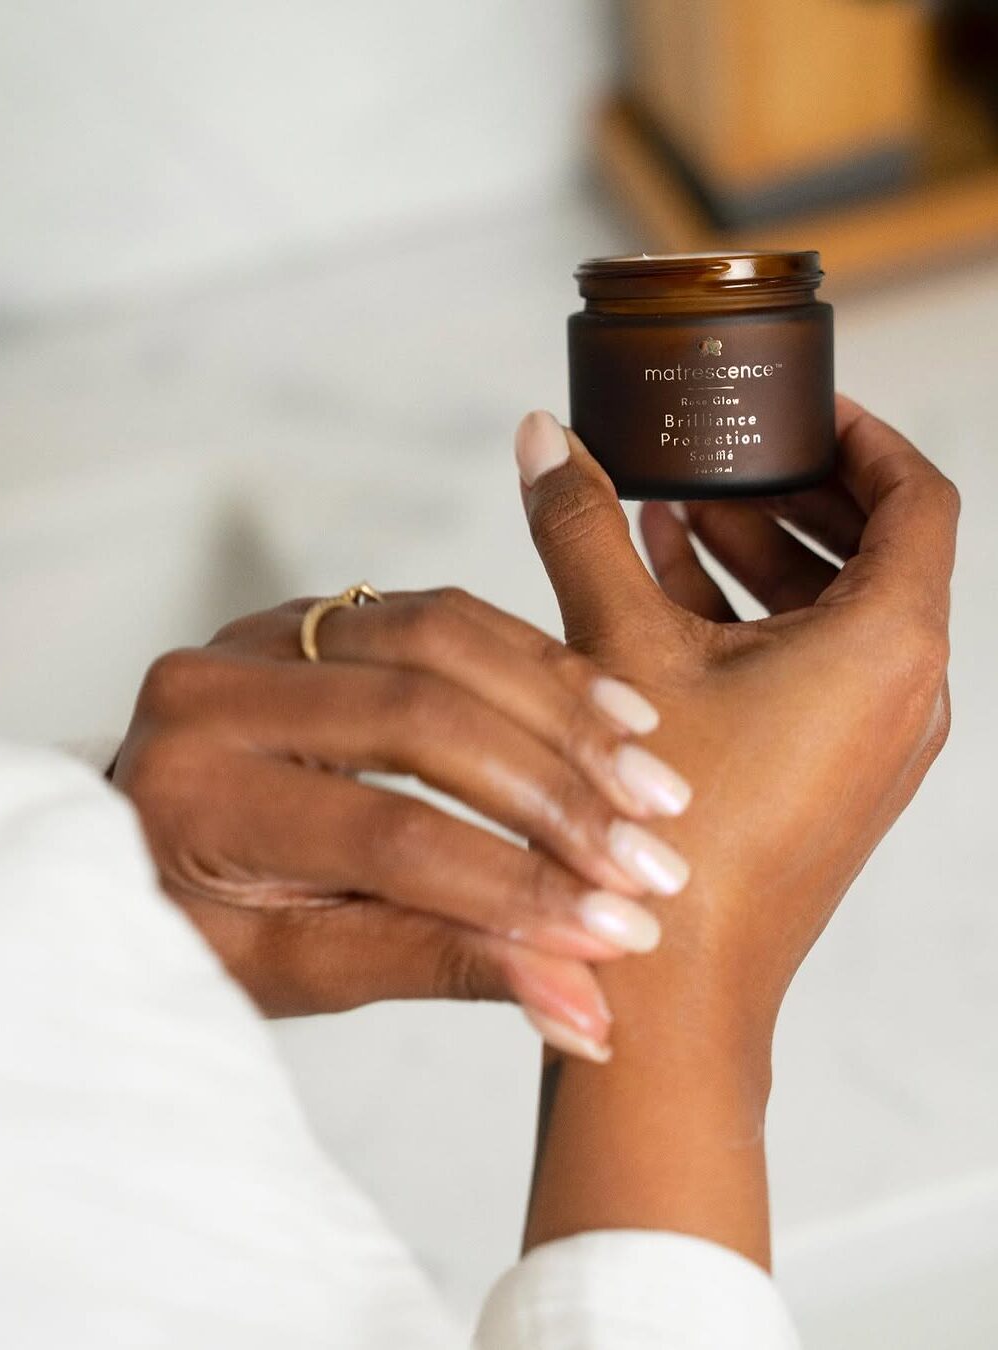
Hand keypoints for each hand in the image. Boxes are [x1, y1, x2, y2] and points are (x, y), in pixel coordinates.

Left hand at [112, 588, 691, 1057]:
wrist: (138, 844)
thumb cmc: (204, 925)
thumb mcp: (299, 969)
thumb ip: (438, 965)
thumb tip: (585, 1006)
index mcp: (196, 796)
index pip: (387, 835)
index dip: (514, 884)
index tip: (620, 930)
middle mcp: (215, 691)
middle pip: (422, 717)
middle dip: (556, 792)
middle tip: (653, 856)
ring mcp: (262, 633)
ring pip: (444, 640)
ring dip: (563, 711)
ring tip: (654, 779)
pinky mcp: (315, 612)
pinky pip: (442, 614)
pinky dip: (534, 660)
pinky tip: (610, 711)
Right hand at [515, 399, 956, 1259]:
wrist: (673, 989)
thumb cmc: (666, 830)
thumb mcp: (620, 648)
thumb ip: (584, 527)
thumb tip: (547, 440)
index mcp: (890, 646)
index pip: (916, 497)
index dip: (862, 437)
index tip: (804, 410)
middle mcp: (905, 696)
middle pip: (878, 553)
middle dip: (790, 498)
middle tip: (716, 462)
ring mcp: (874, 746)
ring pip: (838, 617)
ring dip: (762, 561)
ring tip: (670, 522)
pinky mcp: (834, 782)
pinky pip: (816, 674)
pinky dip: (756, 626)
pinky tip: (664, 600)